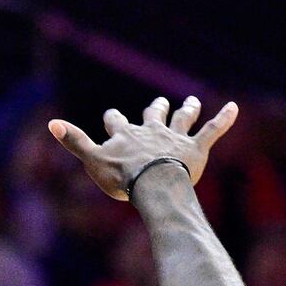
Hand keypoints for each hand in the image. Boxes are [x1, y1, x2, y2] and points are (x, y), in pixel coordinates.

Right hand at [49, 95, 239, 201]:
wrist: (155, 185)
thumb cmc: (124, 178)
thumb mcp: (93, 161)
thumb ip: (74, 142)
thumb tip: (50, 123)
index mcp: (127, 135)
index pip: (116, 121)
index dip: (113, 120)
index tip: (111, 117)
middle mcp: (152, 131)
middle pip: (153, 115)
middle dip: (155, 109)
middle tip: (158, 103)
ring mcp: (175, 139)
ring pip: (182, 119)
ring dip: (187, 109)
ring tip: (191, 101)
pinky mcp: (196, 150)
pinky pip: (213, 131)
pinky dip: (224, 119)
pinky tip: (235, 107)